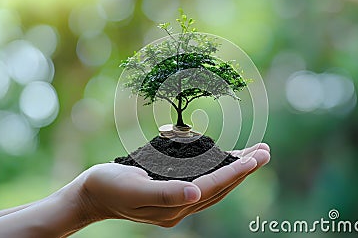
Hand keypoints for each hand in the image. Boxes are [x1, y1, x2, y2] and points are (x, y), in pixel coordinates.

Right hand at [77, 143, 269, 226]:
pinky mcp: (174, 193)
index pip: (212, 187)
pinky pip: (204, 181)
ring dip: (236, 169)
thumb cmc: (109, 186)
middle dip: (244, 169)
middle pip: (221, 187)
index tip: (256, 158)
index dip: (234, 172)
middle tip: (265, 151)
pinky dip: (220, 170)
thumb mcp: (133, 188)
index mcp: (174, 207)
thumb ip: (164, 194)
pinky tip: (226, 160)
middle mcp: (181, 206)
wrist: (92, 194)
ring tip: (255, 153)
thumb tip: (194, 195)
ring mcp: (179, 201)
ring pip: (216, 185)